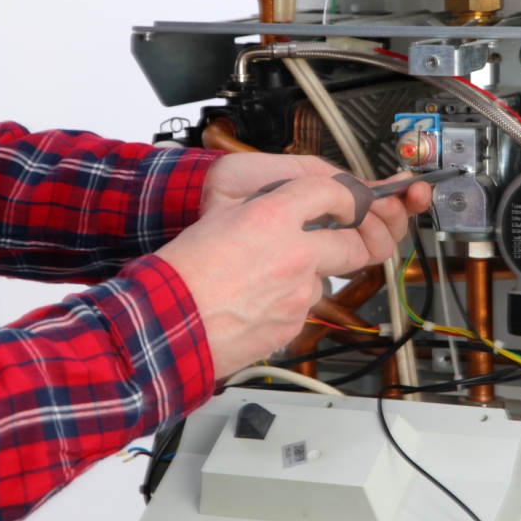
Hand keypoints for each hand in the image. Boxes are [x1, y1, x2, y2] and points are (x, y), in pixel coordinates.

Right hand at [161, 172, 428, 377]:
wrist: (165, 329)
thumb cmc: (180, 276)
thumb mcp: (220, 217)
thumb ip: (264, 208)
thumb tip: (292, 205)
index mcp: (272, 217)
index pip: (335, 191)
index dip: (349, 195)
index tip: (350, 201)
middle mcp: (294, 255)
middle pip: (354, 243)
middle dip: (353, 240)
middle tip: (339, 238)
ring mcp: (298, 294)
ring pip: (325, 278)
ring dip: (309, 275)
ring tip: (265, 279)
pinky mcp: (294, 325)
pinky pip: (305, 308)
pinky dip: (290, 303)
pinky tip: (258, 303)